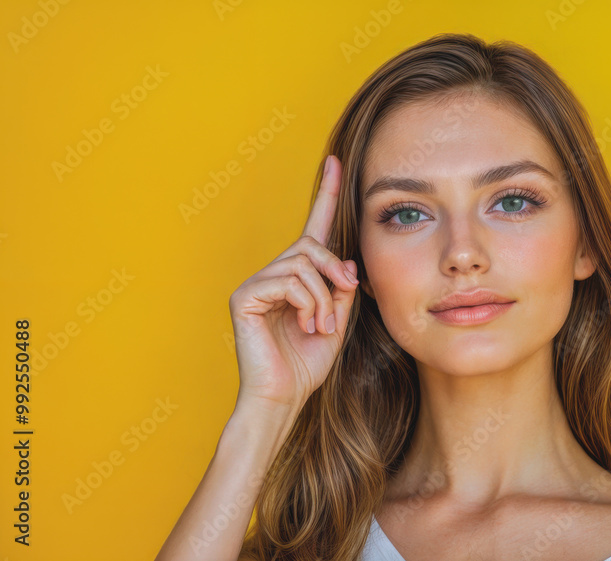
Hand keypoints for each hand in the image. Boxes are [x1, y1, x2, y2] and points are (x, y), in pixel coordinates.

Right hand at [227, 155, 358, 411]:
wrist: (284, 397)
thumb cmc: (308, 363)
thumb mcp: (337, 320)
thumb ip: (341, 287)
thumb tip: (345, 262)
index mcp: (296, 277)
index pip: (314, 228)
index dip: (326, 195)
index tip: (336, 161)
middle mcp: (273, 274)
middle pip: (312, 245)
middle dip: (336, 271)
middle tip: (345, 298)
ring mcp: (255, 283)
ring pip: (303, 264)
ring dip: (324, 297)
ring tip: (321, 326)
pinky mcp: (244, 296)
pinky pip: (287, 281)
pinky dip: (308, 303)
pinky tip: (306, 326)